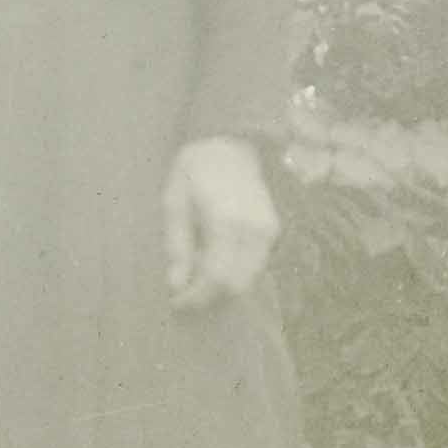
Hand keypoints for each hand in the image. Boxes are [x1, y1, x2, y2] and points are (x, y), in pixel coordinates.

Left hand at [162, 134, 279, 312]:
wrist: (228, 145)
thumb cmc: (194, 171)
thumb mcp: (174, 203)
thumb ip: (177, 245)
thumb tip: (176, 284)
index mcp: (226, 221)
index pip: (216, 276)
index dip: (197, 296)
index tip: (177, 302)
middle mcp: (253, 229)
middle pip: (236, 284)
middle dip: (210, 296)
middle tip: (185, 294)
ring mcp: (268, 230)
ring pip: (249, 279)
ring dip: (223, 286)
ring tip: (197, 275)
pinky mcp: (273, 230)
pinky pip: (255, 265)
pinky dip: (235, 271)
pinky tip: (214, 259)